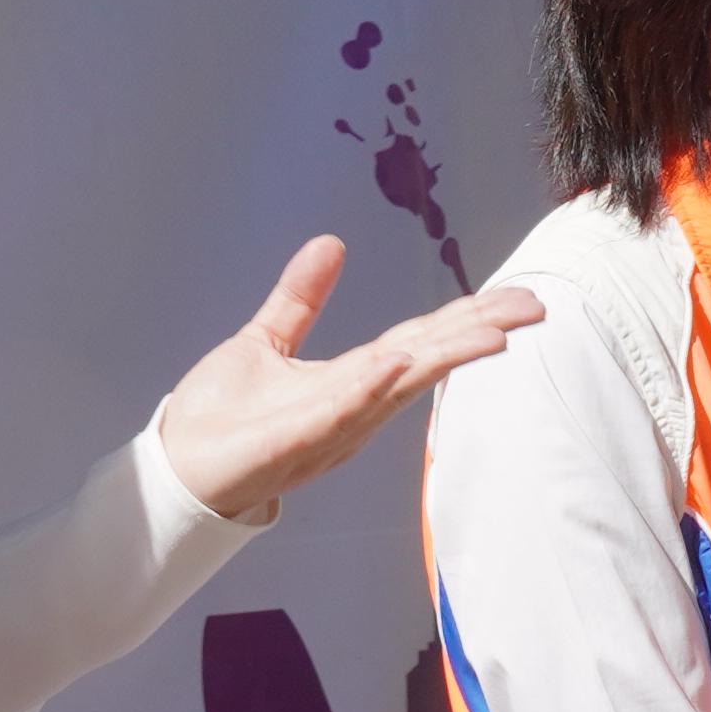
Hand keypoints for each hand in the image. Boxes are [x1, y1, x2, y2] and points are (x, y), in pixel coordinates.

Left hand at [146, 237, 544, 523]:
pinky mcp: (293, 443)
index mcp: (350, 380)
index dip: (467, 318)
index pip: (419, 342)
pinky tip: (397, 362)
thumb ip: (300, 298)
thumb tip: (331, 243)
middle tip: (536, 306)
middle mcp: (353, 405)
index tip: (516, 298)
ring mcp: (329, 426)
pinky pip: (339, 413)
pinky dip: (369, 388)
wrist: (174, 468)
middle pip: (426, 360)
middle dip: (480, 332)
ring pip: (398, 386)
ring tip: (494, 331)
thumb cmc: (220, 419)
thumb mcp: (265, 342)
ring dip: (446, 357)